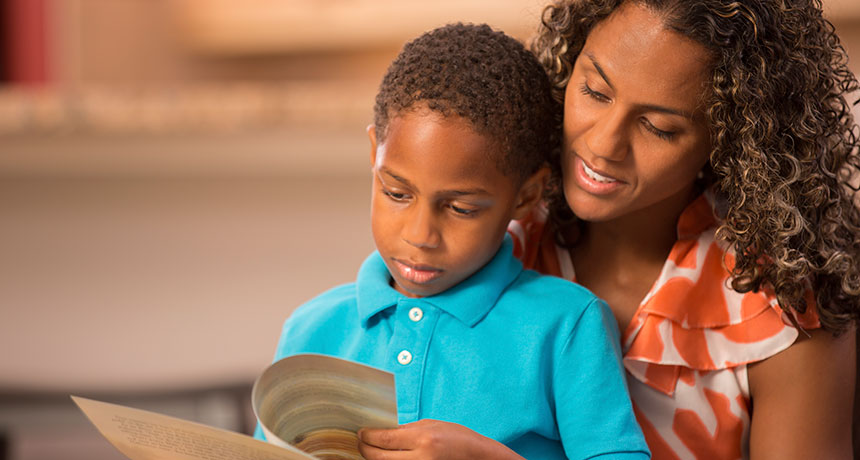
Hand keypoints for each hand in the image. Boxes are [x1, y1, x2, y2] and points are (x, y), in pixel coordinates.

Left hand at [357, 419, 524, 459]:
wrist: (478, 458)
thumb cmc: (458, 438)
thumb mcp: (432, 425)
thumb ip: (406, 429)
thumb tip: (382, 431)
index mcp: (423, 439)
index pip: (384, 438)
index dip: (367, 435)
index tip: (360, 432)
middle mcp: (420, 458)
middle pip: (378, 458)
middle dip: (364, 449)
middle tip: (359, 442)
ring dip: (374, 459)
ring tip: (370, 450)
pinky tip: (385, 458)